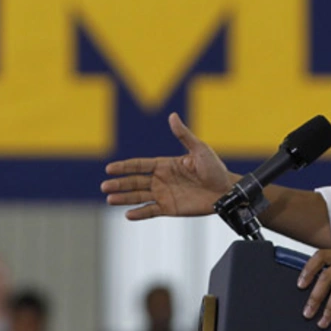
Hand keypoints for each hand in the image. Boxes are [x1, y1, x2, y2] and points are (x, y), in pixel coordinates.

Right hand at [102, 113, 232, 219]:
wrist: (226, 190)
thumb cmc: (215, 168)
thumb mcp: (199, 149)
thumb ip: (183, 135)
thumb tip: (172, 116)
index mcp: (166, 164)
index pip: (140, 165)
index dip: (125, 167)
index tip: (110, 168)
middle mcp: (161, 179)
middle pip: (135, 181)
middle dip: (119, 183)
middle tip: (105, 185)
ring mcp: (164, 194)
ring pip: (139, 196)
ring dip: (124, 198)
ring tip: (110, 199)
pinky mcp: (169, 208)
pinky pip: (151, 211)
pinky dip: (140, 213)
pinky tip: (128, 214)